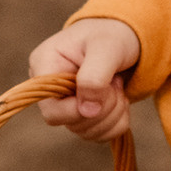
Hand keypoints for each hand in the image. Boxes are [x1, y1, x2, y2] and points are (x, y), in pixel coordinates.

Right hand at [30, 18, 140, 144]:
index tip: (105, 89)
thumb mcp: (106, 47)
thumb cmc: (112, 35)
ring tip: (117, 86)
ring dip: (112, 115)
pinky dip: (117, 122)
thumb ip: (94, 76)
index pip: (51, 109)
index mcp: (44, 65)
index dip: (79, 110)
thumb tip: (87, 111)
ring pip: (86, 132)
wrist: (126, 37)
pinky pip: (98, 134)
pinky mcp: (82, 114)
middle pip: (70, 123)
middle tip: (115, 83)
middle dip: (103, 109)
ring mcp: (65, 103)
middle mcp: (49, 88)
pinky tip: (120, 100)